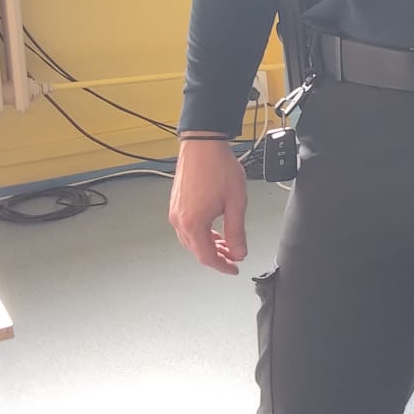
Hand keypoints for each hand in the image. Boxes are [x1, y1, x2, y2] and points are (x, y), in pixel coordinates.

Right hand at [169, 139, 247, 273]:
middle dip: (216, 257)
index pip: (206, 257)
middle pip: (197, 250)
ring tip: (226, 245)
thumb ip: (237, 232)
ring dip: (208, 245)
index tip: (234, 269)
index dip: (222, 266)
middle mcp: (179, 220)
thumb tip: (239, 252)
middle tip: (233, 257)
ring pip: (191, 240)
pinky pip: (187, 228)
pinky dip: (201, 234)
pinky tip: (214, 230)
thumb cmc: (218, 167)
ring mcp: (175, 211)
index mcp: (193, 223)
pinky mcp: (176, 204)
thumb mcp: (236, 203)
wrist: (203, 144)